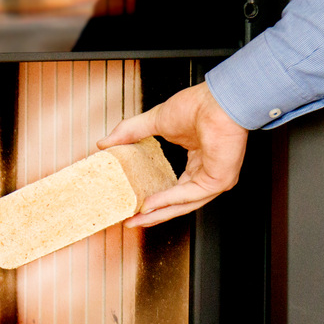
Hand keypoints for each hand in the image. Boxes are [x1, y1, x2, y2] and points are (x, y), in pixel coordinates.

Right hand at [97, 82, 248, 226]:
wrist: (219, 101)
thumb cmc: (200, 105)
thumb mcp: (154, 121)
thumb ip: (129, 133)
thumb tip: (104, 143)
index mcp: (198, 161)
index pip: (175, 188)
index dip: (153, 199)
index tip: (133, 204)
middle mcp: (207, 174)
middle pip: (177, 203)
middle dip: (152, 215)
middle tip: (130, 221)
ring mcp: (215, 179)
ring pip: (182, 205)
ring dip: (157, 214)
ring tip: (135, 219)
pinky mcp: (218, 181)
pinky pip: (188, 196)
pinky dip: (167, 201)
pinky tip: (149, 205)